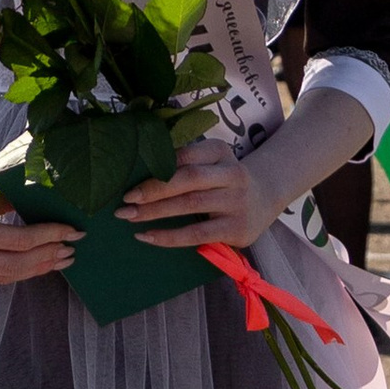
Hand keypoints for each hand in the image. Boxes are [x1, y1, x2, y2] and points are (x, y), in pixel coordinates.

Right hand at [0, 155, 79, 284]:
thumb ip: (17, 202)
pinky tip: (38, 263)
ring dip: (36, 269)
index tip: (72, 231)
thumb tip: (55, 212)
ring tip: (61, 259)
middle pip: (14, 265)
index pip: (18, 241)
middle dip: (46, 257)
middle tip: (71, 249)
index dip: (49, 237)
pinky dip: (19, 271)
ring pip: (5, 276)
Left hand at [119, 140, 276, 248]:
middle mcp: (234, 174)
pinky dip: (169, 237)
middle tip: (125, 200)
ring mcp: (238, 202)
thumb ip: (181, 162)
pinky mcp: (237, 228)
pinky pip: (197, 234)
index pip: (186, 155)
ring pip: (191, 205)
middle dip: (153, 190)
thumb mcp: (209, 161)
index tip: (129, 179)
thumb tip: (135, 169)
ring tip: (128, 216)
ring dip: (155, 212)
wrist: (265, 197)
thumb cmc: (221, 179)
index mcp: (220, 152)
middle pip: (188, 179)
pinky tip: (147, 236)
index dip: (157, 166)